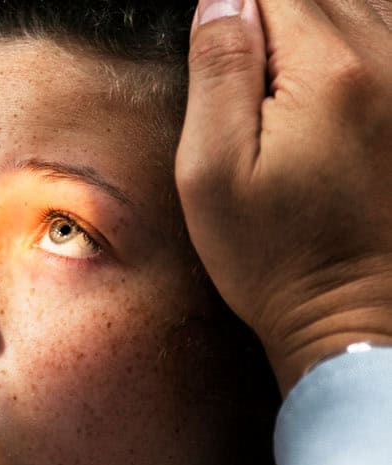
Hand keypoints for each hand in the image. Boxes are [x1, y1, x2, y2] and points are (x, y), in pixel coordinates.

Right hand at [176, 0, 391, 393]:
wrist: (354, 315)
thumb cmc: (274, 255)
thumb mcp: (210, 172)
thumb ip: (215, 73)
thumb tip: (223, 2)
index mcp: (327, 74)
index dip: (237, 10)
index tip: (223, 50)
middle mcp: (389, 63)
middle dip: (277, 18)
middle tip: (251, 81)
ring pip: (364, 7)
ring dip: (319, 27)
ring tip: (284, 91)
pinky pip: (390, 39)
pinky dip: (358, 43)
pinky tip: (327, 83)